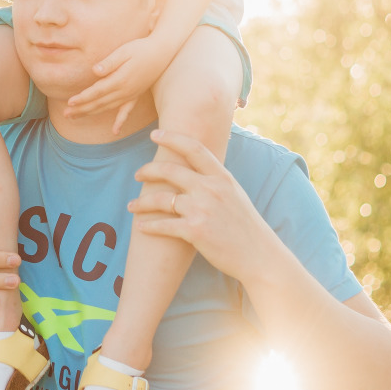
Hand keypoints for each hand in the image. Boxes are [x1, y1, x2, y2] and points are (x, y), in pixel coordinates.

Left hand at [65, 35, 174, 131]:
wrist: (162, 52)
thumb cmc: (141, 48)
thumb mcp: (124, 51)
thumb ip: (110, 62)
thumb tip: (95, 71)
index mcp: (120, 80)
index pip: (97, 92)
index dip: (83, 98)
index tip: (69, 103)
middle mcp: (125, 91)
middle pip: (99, 103)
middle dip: (82, 109)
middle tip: (66, 115)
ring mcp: (131, 95)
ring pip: (108, 107)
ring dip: (92, 113)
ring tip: (76, 118)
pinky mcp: (136, 95)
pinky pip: (127, 111)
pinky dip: (120, 121)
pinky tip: (115, 132)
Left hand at [128, 130, 275, 279]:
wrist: (259, 256)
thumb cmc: (245, 227)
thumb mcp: (235, 194)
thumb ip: (216, 180)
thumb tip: (196, 168)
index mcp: (222, 177)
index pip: (194, 148)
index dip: (172, 138)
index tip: (155, 134)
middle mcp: (211, 189)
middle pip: (170, 170)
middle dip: (148, 170)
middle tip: (137, 174)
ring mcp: (202, 209)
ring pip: (160, 200)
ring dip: (141, 202)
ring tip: (132, 205)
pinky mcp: (194, 231)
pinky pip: (163, 225)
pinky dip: (148, 226)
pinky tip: (141, 227)